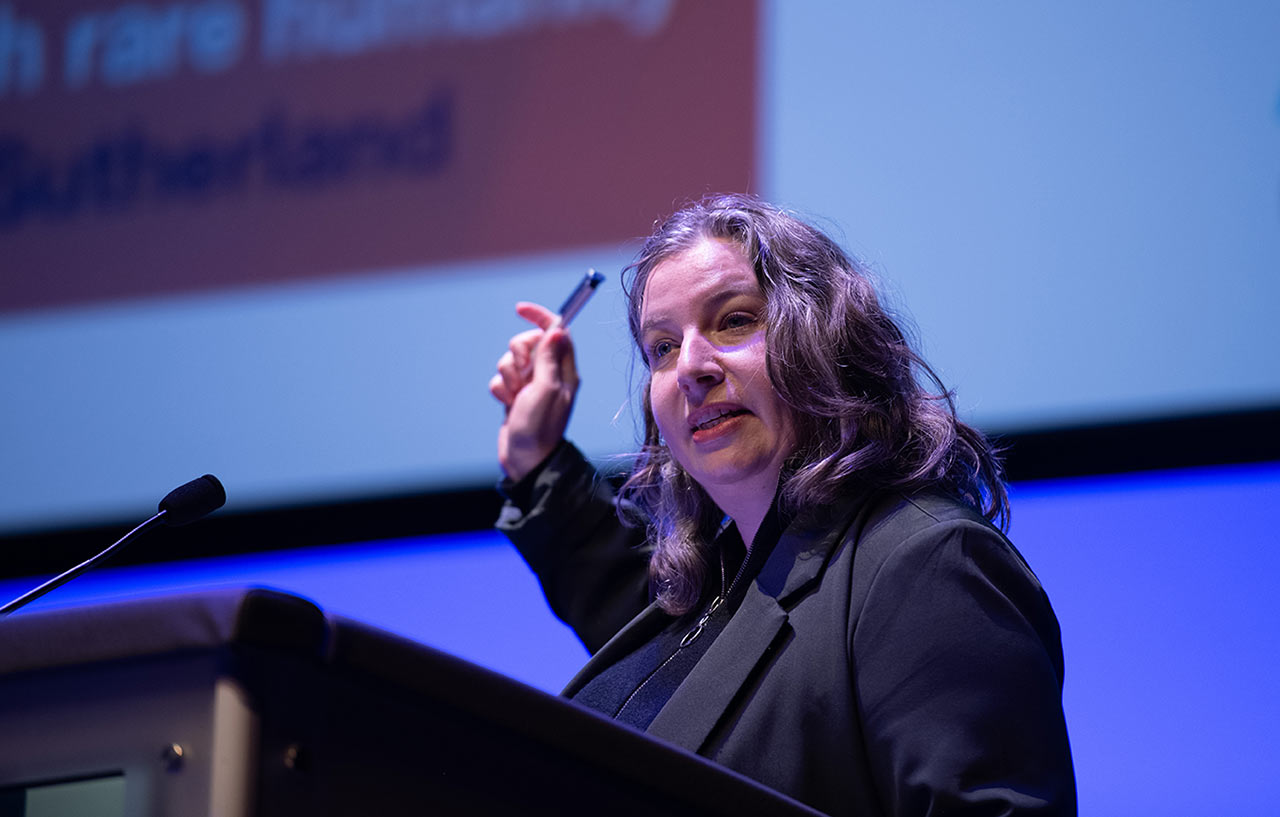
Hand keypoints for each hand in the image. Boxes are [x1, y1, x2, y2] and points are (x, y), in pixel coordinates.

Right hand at [489, 302, 579, 480]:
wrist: (525, 460)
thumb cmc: (540, 427)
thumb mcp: (546, 389)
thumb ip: (549, 358)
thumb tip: (558, 329)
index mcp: (565, 370)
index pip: (556, 331)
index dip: (539, 317)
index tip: (520, 309)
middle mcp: (549, 375)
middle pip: (528, 342)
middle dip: (518, 353)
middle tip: (523, 374)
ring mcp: (530, 385)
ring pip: (510, 360)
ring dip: (508, 375)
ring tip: (516, 396)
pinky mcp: (514, 395)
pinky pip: (500, 379)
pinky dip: (500, 389)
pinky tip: (507, 405)